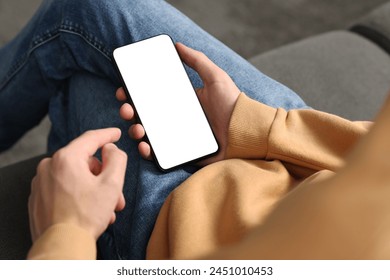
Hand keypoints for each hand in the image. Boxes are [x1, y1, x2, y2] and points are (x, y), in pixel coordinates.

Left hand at [28, 128, 126, 241]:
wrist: (62, 246)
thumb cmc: (85, 217)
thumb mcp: (112, 184)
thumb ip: (116, 159)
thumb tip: (111, 149)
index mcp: (66, 159)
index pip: (90, 139)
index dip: (107, 135)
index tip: (116, 134)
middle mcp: (49, 167)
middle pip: (85, 162)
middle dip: (103, 177)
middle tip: (116, 194)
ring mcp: (41, 183)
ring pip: (75, 177)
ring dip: (93, 189)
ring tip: (105, 208)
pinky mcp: (38, 197)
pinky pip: (64, 188)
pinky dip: (79, 195)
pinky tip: (89, 210)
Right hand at [116, 42, 240, 164]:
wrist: (246, 132)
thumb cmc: (233, 104)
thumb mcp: (215, 77)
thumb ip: (198, 60)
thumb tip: (177, 44)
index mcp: (179, 102)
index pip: (150, 97)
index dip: (134, 94)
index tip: (124, 91)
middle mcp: (174, 119)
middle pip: (144, 116)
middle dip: (129, 112)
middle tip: (127, 110)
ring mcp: (176, 137)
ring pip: (147, 135)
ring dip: (135, 132)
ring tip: (138, 129)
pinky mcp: (181, 154)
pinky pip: (159, 155)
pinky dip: (148, 152)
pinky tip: (145, 146)